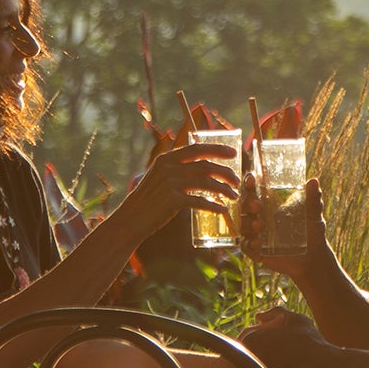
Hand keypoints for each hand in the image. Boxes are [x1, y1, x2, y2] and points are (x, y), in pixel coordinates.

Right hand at [116, 138, 239, 241]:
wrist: (131, 219)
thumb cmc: (148, 200)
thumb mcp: (159, 177)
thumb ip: (177, 170)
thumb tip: (203, 168)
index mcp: (166, 159)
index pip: (197, 148)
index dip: (217, 149)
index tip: (233, 152)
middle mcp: (168, 168)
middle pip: (205, 165)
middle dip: (225, 172)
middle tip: (237, 180)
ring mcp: (170, 183)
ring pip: (206, 182)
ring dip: (223, 189)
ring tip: (234, 196)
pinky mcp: (172, 201)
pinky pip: (199, 201)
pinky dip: (213, 205)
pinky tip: (222, 210)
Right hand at [239, 175, 330, 287]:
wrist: (313, 258)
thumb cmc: (312, 231)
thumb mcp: (313, 214)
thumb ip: (312, 198)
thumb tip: (313, 181)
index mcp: (269, 205)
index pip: (254, 191)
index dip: (250, 184)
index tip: (252, 178)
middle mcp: (259, 217)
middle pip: (244, 207)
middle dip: (247, 203)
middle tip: (258, 205)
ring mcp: (256, 234)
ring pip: (243, 226)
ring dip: (248, 224)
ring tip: (259, 224)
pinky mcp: (256, 251)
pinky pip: (247, 247)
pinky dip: (249, 245)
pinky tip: (257, 244)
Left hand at [240, 308, 366, 367]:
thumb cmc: (315, 343)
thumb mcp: (298, 320)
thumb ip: (277, 313)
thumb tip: (259, 316)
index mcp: (254, 339)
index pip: (242, 342)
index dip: (252, 345)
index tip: (264, 349)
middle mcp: (251, 357)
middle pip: (242, 360)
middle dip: (252, 359)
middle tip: (270, 361)